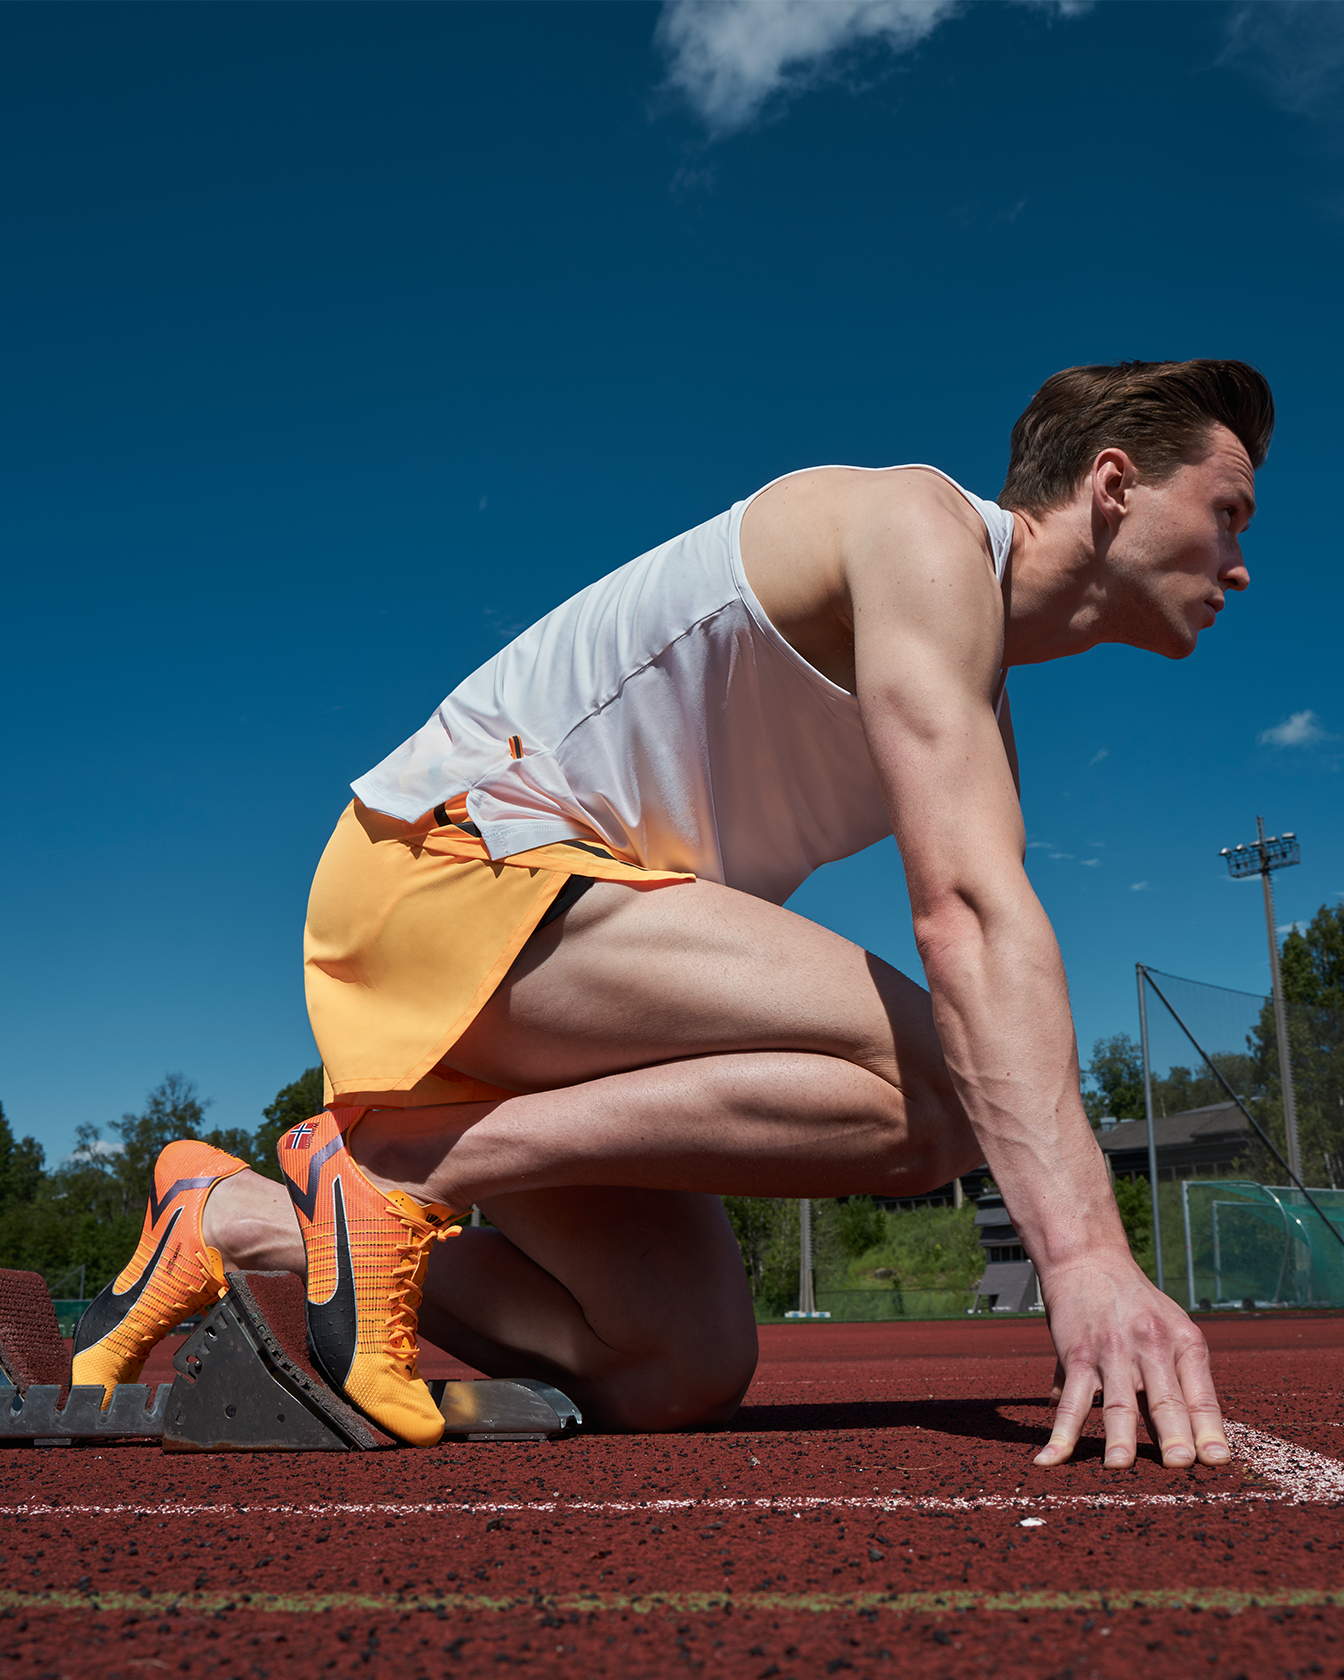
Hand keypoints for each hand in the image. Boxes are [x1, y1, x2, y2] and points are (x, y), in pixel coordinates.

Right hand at [1033, 1250, 1228, 1469]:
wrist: (1088, 1258)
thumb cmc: (1134, 1301)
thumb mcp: (1169, 1329)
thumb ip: (1176, 1382)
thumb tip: (1188, 1434)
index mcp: (1182, 1343)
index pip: (1200, 1395)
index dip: (1209, 1429)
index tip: (1218, 1460)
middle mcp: (1151, 1346)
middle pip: (1164, 1398)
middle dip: (1173, 1433)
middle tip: (1181, 1463)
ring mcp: (1112, 1352)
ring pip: (1118, 1402)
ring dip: (1118, 1437)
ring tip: (1119, 1466)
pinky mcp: (1077, 1354)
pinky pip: (1071, 1400)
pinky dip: (1060, 1432)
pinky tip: (1051, 1458)